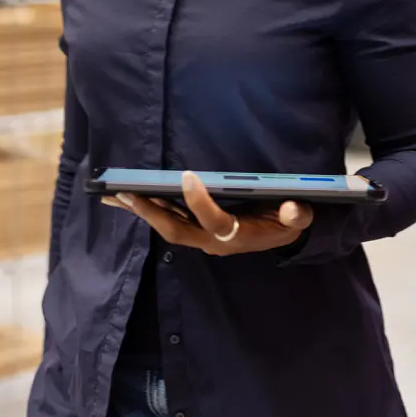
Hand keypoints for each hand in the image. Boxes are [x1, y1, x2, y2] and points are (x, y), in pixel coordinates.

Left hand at [102, 171, 313, 255]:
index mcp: (238, 235)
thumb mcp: (298, 219)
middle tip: (128, 193)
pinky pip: (168, 222)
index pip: (214, 220)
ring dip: (143, 212)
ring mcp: (203, 238)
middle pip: (177, 230)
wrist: (281, 238)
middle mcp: (214, 241)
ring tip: (117, 196)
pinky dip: (149, 211)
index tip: (187, 175)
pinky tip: (131, 199)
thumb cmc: (286, 223)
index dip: (199, 201)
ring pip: (167, 228)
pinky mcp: (196, 232)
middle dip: (152, 212)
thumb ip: (296, 215)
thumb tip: (292, 208)